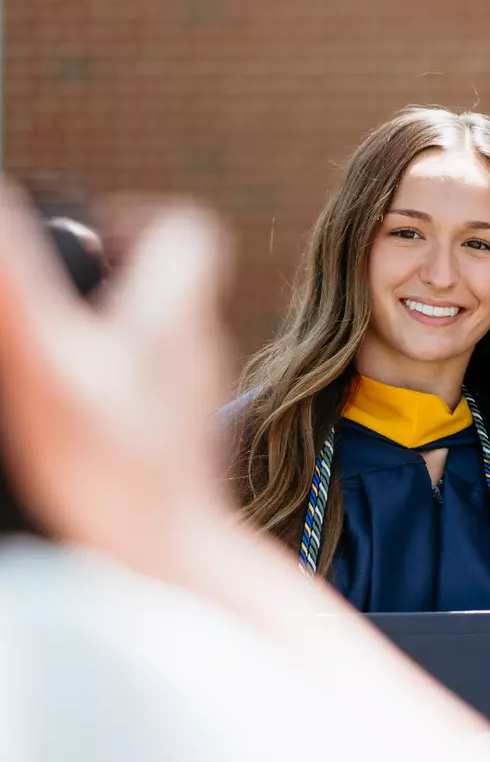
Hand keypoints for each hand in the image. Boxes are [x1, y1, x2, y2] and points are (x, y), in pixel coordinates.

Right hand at [0, 188, 229, 580]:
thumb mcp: (47, 364)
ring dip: (106, 322)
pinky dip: (113, 372)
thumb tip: (0, 204)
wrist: (169, 557)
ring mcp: (192, 389)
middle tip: (51, 290)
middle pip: (168, 275)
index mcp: (175, 313)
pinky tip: (73, 403)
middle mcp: (197, 343)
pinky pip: (150, 377)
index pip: (185, 229)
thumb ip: (17, 285)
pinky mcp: (178, 431)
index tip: (75, 237)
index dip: (130, 216)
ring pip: (159, 328)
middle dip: (106, 267)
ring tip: (52, 345)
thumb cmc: (112, 467)